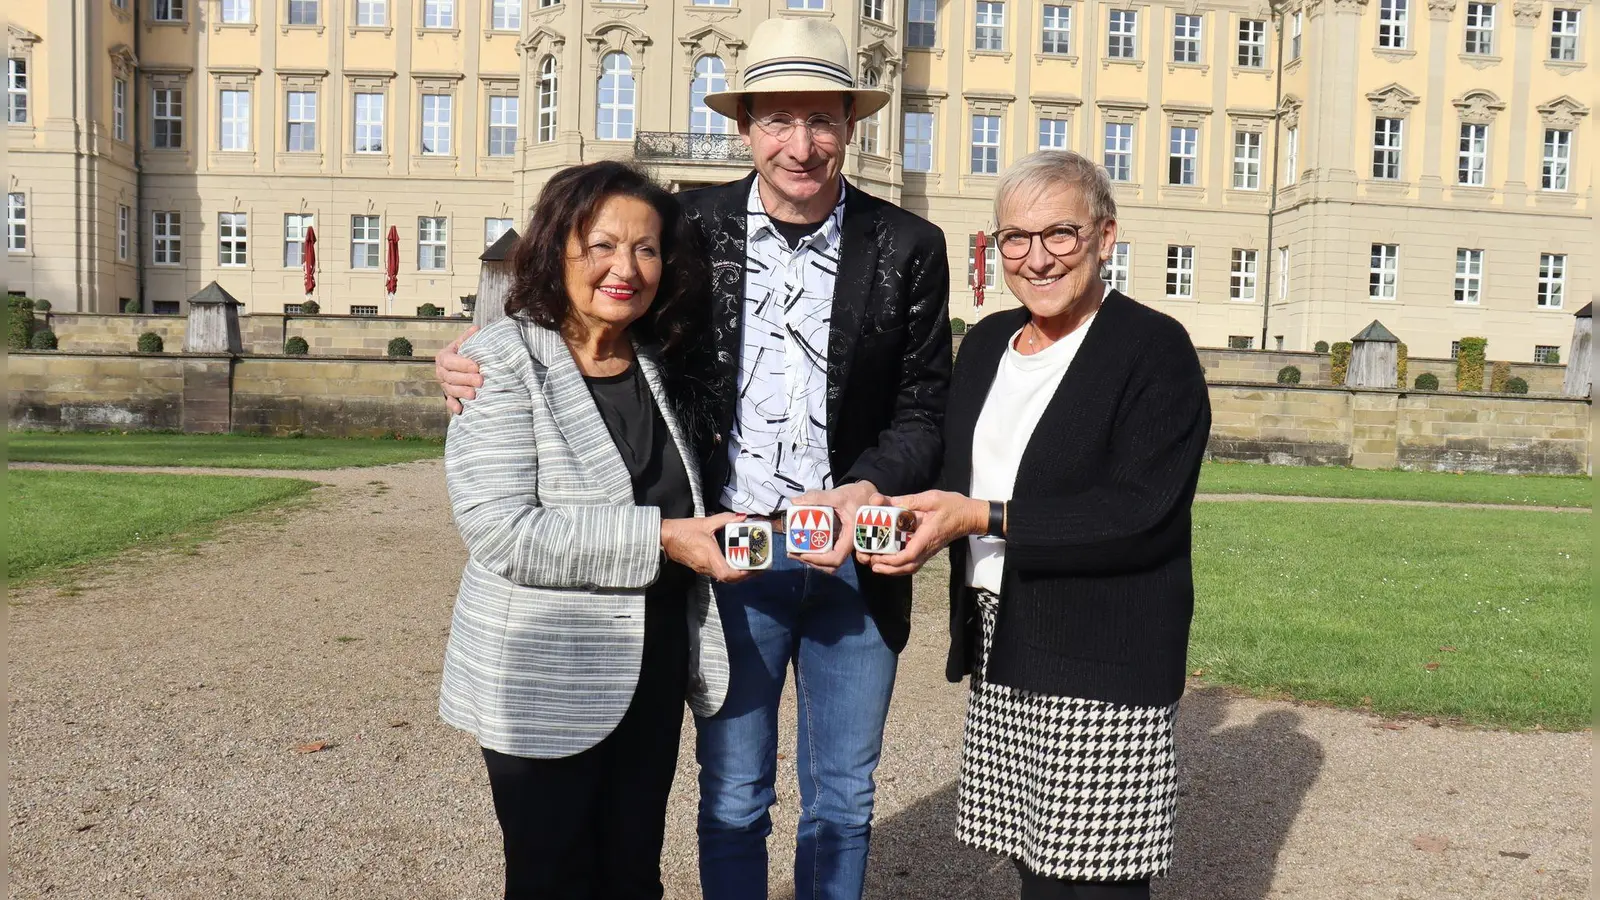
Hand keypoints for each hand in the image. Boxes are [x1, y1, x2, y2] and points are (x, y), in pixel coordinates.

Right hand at [436, 325, 482, 414]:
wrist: (456, 366)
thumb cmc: (463, 354)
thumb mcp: (463, 344)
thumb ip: (468, 338)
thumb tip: (477, 328)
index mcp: (443, 357)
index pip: (450, 361)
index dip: (463, 364)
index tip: (476, 366)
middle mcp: (441, 371)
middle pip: (451, 377)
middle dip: (466, 379)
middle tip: (480, 381)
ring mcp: (443, 385)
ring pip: (450, 389)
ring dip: (461, 392)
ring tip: (474, 395)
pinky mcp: (448, 395)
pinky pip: (448, 401)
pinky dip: (453, 406)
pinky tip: (460, 410)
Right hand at [662, 513, 753, 583]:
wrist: (664, 537)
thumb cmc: (683, 530)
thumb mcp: (705, 522)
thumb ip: (725, 519)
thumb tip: (742, 516)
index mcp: (709, 556)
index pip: (727, 574)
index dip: (742, 574)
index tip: (754, 568)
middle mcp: (706, 566)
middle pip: (728, 579)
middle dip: (745, 576)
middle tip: (758, 568)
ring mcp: (702, 568)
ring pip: (723, 577)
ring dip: (738, 574)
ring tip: (750, 565)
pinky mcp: (700, 567)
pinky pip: (717, 572)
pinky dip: (729, 571)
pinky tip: (735, 562)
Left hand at [788, 481, 878, 574]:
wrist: (866, 494)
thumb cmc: (856, 496)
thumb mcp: (838, 495)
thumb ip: (818, 497)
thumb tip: (796, 501)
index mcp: (851, 538)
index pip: (836, 557)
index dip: (819, 560)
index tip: (803, 553)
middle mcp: (847, 545)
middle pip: (830, 564)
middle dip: (810, 561)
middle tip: (792, 553)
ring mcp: (842, 544)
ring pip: (827, 562)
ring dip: (811, 559)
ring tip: (793, 551)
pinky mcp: (837, 541)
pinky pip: (826, 552)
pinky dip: (814, 552)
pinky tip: (801, 544)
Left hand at [859, 490, 987, 576]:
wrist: (970, 516)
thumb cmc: (953, 506)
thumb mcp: (931, 498)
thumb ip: (907, 500)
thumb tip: (883, 501)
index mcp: (928, 536)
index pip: (909, 555)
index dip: (892, 560)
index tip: (878, 556)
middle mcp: (928, 548)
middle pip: (907, 567)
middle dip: (887, 568)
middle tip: (870, 562)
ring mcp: (929, 551)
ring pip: (910, 568)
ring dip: (892, 569)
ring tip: (875, 565)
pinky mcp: (928, 550)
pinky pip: (913, 563)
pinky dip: (899, 565)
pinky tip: (888, 560)